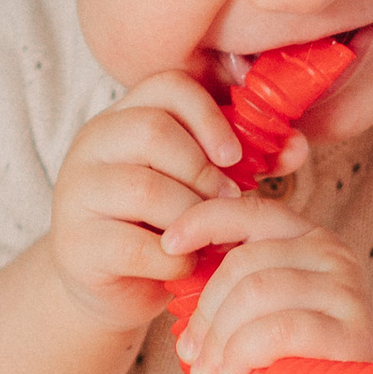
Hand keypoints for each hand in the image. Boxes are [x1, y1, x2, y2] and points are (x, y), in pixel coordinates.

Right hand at [49, 73, 245, 329]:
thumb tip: (296, 146)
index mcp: (123, 118)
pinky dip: (173, 262)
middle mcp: (92, 146)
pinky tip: (182, 267)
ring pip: (145, 190)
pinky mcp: (76, 245)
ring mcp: (77, 194)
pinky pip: (136, 247)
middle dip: (204, 171)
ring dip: (192, 218)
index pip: (166, 85)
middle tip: (227, 201)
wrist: (111, 289)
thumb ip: (241, 161)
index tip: (235, 155)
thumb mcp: (197, 185)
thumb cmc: (162, 227)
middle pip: (154, 132)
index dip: (209, 114)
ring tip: (207, 238)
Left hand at [164, 200, 372, 373]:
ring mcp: (345, 291)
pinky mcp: (351, 332)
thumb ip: (235, 286)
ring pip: (257, 293)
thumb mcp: (265, 312)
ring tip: (210, 370)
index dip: (202, 221)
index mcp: (306, 239)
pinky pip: (278, 330)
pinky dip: (244, 352)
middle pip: (244, 263)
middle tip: (192, 352)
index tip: (169, 244)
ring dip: (220, 337)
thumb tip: (176, 275)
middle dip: (205, 311)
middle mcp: (331, 254)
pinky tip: (235, 373)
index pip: (249, 212)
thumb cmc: (301, 359)